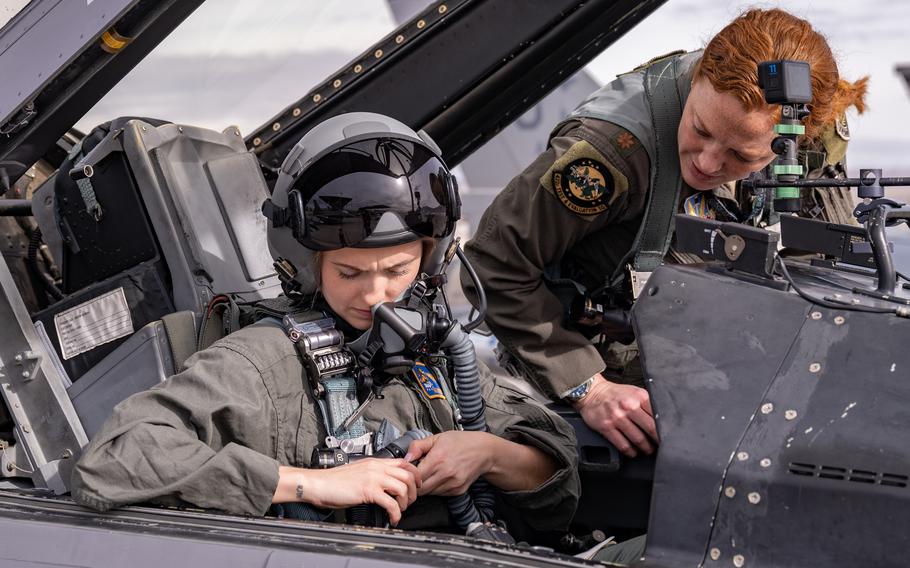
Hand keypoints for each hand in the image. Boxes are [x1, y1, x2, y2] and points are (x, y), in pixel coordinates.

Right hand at [286, 458, 419, 525]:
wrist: (319, 484)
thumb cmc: (335, 481)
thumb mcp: (359, 472)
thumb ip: (373, 474)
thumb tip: (386, 484)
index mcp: (375, 462)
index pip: (404, 462)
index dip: (415, 475)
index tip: (416, 486)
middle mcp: (377, 467)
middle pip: (408, 474)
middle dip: (413, 491)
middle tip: (409, 502)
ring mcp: (373, 478)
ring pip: (402, 487)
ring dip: (405, 503)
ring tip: (399, 511)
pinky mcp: (368, 491)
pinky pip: (390, 503)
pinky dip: (395, 513)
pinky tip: (392, 518)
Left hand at [406, 431, 494, 496]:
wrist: (484, 451)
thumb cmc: (460, 442)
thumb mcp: (437, 438)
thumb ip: (418, 446)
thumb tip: (405, 458)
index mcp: (437, 459)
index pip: (414, 477)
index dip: (408, 475)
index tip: (408, 472)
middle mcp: (445, 474)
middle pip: (420, 489)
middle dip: (415, 484)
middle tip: (416, 476)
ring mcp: (452, 484)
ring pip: (430, 493)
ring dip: (426, 487)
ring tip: (430, 474)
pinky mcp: (458, 490)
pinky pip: (440, 494)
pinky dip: (436, 488)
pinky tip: (440, 477)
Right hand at [575, 374, 658, 456]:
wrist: (592, 392)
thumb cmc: (615, 394)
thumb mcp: (634, 392)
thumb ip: (647, 403)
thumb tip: (662, 420)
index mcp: (639, 396)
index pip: (658, 416)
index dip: (665, 428)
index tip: (667, 435)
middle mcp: (629, 406)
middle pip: (651, 429)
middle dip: (658, 441)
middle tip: (660, 446)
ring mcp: (617, 417)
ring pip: (638, 440)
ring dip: (645, 448)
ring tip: (647, 450)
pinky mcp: (607, 427)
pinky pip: (623, 445)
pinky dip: (631, 452)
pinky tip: (633, 452)